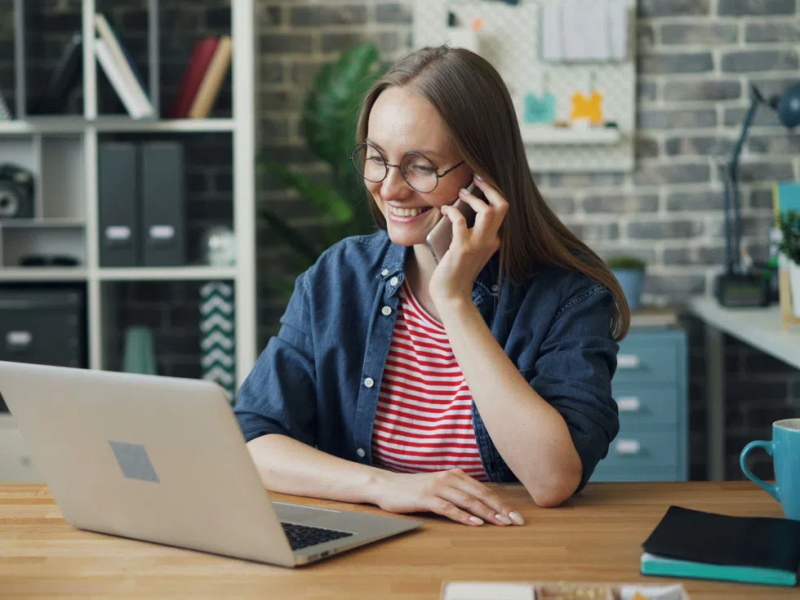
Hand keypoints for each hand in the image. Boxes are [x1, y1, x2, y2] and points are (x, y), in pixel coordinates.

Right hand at [372, 468, 524, 526]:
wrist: (387, 485)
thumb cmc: (415, 489)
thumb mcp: (440, 486)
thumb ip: (459, 491)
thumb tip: (482, 505)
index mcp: (455, 474)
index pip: (484, 490)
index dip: (502, 503)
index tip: (516, 515)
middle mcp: (449, 478)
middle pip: (480, 495)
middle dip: (501, 508)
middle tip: (516, 521)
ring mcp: (437, 486)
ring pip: (468, 501)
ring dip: (487, 513)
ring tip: (501, 523)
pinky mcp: (426, 497)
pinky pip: (448, 508)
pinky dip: (463, 516)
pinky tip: (475, 523)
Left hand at [429, 175, 508, 308]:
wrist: (452, 295)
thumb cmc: (456, 272)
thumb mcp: (470, 250)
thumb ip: (471, 232)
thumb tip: (459, 207)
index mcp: (495, 240)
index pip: (503, 210)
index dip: (493, 193)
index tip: (481, 183)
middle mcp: (491, 240)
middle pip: (502, 206)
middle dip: (489, 187)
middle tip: (475, 178)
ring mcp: (478, 244)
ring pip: (488, 210)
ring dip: (473, 197)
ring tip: (461, 192)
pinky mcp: (462, 248)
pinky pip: (460, 220)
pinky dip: (452, 210)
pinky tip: (445, 209)